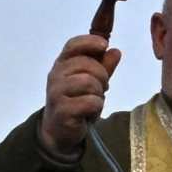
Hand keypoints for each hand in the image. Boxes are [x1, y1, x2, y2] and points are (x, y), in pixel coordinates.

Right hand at [37, 34, 120, 155]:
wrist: (59, 130)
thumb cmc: (76, 101)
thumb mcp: (92, 81)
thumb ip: (103, 66)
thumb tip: (115, 51)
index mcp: (62, 64)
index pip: (73, 45)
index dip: (90, 41)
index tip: (104, 45)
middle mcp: (55, 75)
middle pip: (86, 64)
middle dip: (102, 76)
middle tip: (101, 88)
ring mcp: (56, 92)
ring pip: (89, 82)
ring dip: (98, 94)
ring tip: (93, 101)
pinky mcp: (62, 110)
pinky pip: (91, 102)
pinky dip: (96, 108)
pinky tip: (89, 113)